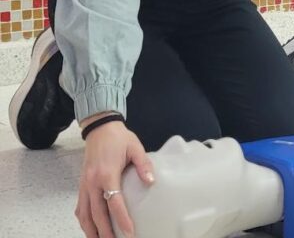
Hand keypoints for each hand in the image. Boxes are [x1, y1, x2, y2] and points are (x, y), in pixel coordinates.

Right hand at [76, 122, 153, 237]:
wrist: (99, 128)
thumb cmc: (118, 138)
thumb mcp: (135, 148)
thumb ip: (143, 165)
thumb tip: (151, 181)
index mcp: (106, 174)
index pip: (114, 202)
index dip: (121, 219)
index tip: (129, 232)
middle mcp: (92, 182)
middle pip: (97, 214)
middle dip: (105, 232)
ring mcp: (84, 185)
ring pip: (85, 214)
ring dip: (92, 230)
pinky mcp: (81, 185)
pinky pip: (80, 207)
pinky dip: (84, 221)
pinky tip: (91, 228)